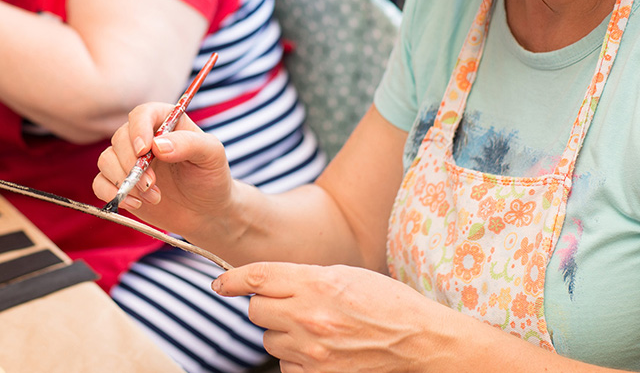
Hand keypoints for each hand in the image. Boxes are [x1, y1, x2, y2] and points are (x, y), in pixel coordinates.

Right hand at [93, 103, 234, 236]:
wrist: (207, 212)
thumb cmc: (211, 177)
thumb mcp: (211, 155)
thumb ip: (189, 144)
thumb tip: (157, 145)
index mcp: (165, 122)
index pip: (142, 114)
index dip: (138, 130)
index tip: (144, 151)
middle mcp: (143, 138)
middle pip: (119, 138)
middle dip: (132, 164)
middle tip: (152, 184)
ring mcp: (129, 161)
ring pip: (106, 160)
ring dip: (125, 181)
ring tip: (153, 197)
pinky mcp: (121, 184)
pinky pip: (100, 183)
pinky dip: (112, 194)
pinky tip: (136, 204)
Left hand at [214, 262, 445, 371]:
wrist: (418, 341)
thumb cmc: (385, 303)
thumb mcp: (343, 275)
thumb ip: (302, 278)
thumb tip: (264, 283)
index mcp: (317, 283)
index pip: (258, 278)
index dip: (232, 280)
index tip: (221, 283)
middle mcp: (310, 317)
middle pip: (256, 311)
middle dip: (265, 307)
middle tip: (288, 306)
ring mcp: (313, 351)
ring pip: (269, 340)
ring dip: (281, 333)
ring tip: (311, 328)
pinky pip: (285, 365)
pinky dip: (294, 358)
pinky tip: (317, 349)